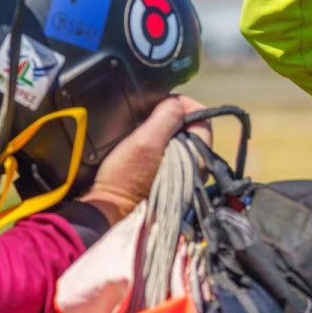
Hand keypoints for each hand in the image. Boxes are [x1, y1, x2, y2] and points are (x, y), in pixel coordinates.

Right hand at [78, 95, 210, 224]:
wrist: (109, 211)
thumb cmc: (126, 178)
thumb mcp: (146, 140)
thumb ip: (167, 117)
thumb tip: (176, 103)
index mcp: (198, 157)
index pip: (203, 118)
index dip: (184, 103)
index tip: (165, 101)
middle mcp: (197, 167)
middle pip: (192, 127)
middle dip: (174, 115)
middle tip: (152, 112)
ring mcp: (184, 174)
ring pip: (181, 138)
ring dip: (165, 128)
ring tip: (146, 126)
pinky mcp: (169, 178)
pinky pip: (172, 151)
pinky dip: (160, 142)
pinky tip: (144, 143)